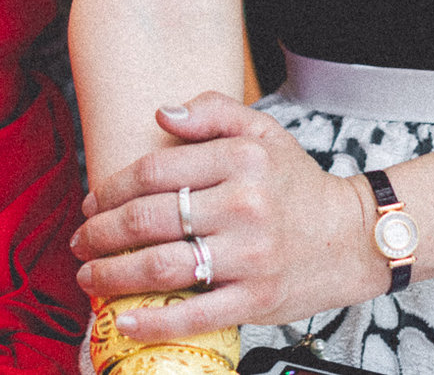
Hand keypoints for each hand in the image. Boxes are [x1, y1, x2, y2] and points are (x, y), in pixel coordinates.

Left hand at [71, 93, 385, 339]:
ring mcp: (249, 256)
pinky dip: (153, 322)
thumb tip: (159, 114)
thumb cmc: (296, 184)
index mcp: (241, 160)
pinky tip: (125, 320)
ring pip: (161, 267)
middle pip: (148, 220)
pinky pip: (193, 315)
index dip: (111, 188)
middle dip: (100, 233)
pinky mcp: (255, 300)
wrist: (352, 238)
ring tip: (89, 277)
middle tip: (80, 242)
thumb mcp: (263, 132)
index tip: (91, 201)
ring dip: (112, 275)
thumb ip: (212, 112)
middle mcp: (244, 206)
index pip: (154, 172)